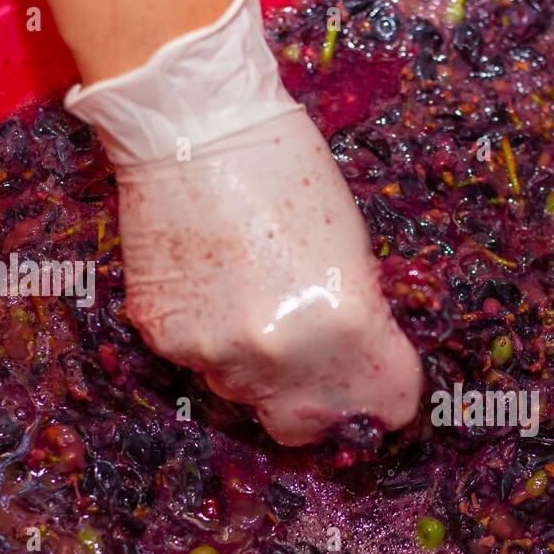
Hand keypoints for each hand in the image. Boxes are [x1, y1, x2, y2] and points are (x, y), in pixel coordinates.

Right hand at [63, 0, 421, 444]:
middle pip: (308, 428)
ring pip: (246, 400)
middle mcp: (282, 356)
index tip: (380, 379)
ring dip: (259, 373)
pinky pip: (200, 366)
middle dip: (319, 408)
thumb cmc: (288, 169)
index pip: (388, 409)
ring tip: (253, 304)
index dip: (388, 394)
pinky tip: (211, 291)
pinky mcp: (165, 340)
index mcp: (348, 328)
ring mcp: (216, 354)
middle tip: (318, 368)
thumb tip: (352, 370)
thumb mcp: (354, 250)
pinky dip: (211, 343)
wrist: (188, 126)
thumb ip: (359, 322)